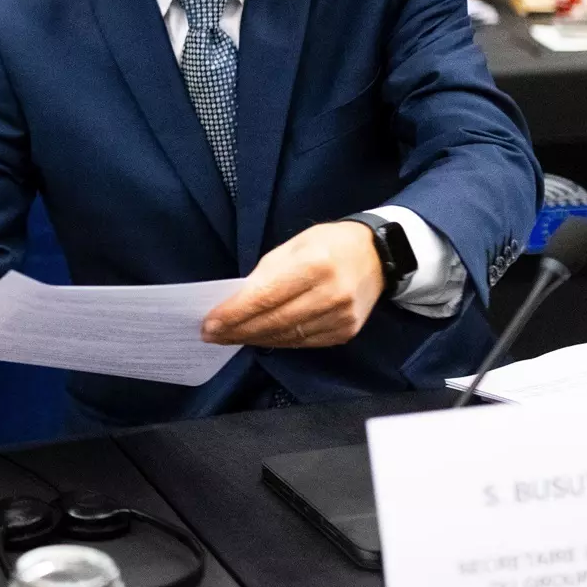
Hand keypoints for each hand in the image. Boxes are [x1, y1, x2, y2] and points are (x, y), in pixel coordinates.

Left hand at [202, 221, 384, 349]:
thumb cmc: (329, 244)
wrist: (378, 255)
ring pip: (287, 336)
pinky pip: (303, 343)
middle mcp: (332, 295)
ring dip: (253, 339)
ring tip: (228, 337)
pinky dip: (277, 341)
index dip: (234, 313)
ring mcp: (342, 318)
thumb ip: (265, 274)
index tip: (209, 323)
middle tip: (210, 335)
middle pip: (274, 321)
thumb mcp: (294, 245)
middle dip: (237, 330)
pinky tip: (258, 338)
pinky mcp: (346, 332)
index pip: (265, 297)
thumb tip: (234, 303)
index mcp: (316, 265)